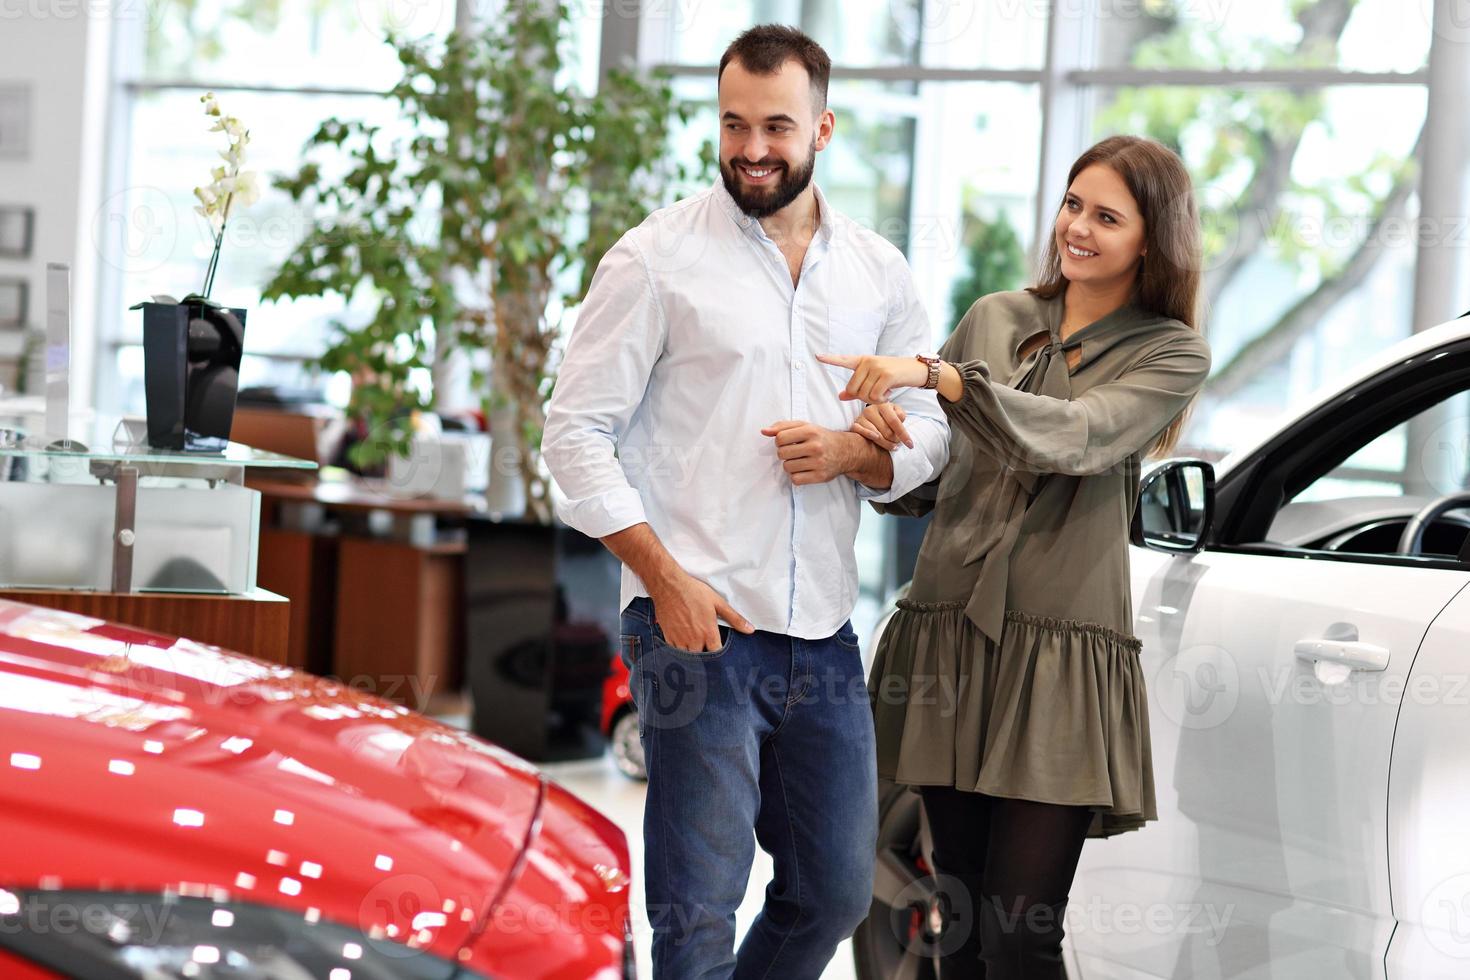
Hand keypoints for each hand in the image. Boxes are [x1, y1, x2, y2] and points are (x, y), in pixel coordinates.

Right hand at [650, 571, 754, 650]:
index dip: (719, 655)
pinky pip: (674, 650)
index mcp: (708, 633)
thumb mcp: (717, 602)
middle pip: (702, 657)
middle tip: (706, 646)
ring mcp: (680, 639)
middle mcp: (694, 640)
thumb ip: (734, 618)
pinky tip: (682, 640)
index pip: (716, 654)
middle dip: (705, 654)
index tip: (719, 649)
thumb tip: (750, 630)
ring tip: (694, 644)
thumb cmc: (694, 592)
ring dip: (692, 652)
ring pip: (688, 655)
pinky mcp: (668, 637)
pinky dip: (679, 648)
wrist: (669, 586)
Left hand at [761, 420, 856, 485]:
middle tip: (795, 452)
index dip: (780, 441)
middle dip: (784, 453)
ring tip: (800, 460)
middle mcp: (815, 446)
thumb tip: (764, 431)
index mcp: (810, 431)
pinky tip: (804, 470)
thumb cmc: (820, 438)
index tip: (788, 442)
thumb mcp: (804, 426)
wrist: (845, 451)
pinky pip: (795, 480)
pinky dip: (796, 476)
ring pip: (787, 468)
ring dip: (790, 465)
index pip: (780, 438)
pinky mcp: (820, 476)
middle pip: (782, 454)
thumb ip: (782, 426)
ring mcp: (818, 463)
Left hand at [815, 353, 929, 402]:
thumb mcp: (874, 380)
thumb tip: (840, 396)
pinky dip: (881, 400)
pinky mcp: (886, 375)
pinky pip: (875, 396)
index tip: (817, 356)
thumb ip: (856, 389)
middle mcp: (867, 362)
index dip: (830, 359)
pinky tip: (889, 394)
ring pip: (864, 395)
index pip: (843, 360)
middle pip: (853, 389)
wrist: (916, 370)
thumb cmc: (893, 377)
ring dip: (874, 400)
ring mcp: (877, 367)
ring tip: (884, 392)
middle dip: (863, 397)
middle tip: (877, 394)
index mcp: (862, 361)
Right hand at [852, 402, 910, 450]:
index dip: (903, 434)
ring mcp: (861, 417)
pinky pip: (862, 434)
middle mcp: (870, 409)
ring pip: (876, 436)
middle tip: (898, 442)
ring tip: (892, 446)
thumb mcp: (896, 411)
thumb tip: (900, 419)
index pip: (894, 421)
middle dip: (895, 440)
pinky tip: (877, 440)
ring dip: (886, 444)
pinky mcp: (855, 424)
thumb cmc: (887, 415)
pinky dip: (870, 438)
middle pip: (886, 431)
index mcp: (882, 404)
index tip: (910, 445)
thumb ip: (901, 414)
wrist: (872, 415)